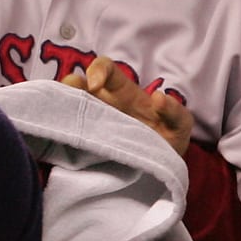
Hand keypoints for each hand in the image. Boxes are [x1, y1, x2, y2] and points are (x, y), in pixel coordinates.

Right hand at [60, 55, 192, 154]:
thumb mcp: (180, 126)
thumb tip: (158, 98)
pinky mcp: (80, 145)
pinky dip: (60, 138)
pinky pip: (63, 138)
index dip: (96, 70)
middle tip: (70, 104)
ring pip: (63, 109)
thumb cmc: (166, 140)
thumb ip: (177, 112)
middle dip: (68, 88)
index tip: (94, 85)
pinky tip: (64, 145)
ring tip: (64, 125)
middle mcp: (99, 104)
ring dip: (61, 111)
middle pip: (73, 85)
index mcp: (121, 92)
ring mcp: (87, 124)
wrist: (159, 171)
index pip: (104, 68)